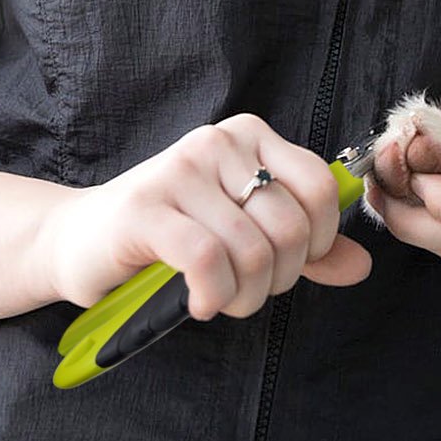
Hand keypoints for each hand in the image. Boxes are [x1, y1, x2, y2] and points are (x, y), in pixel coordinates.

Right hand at [37, 114, 370, 318]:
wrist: (79, 240)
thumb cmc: (170, 235)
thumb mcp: (245, 233)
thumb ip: (304, 247)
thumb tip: (361, 265)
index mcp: (250, 136)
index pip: (320, 188)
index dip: (317, 242)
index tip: (289, 265)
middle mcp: (217, 141)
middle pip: (289, 226)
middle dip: (278, 279)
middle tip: (248, 292)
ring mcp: (179, 170)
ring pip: (252, 250)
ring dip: (244, 297)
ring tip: (222, 300)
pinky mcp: (146, 208)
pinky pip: (208, 261)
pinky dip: (214, 296)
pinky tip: (199, 304)